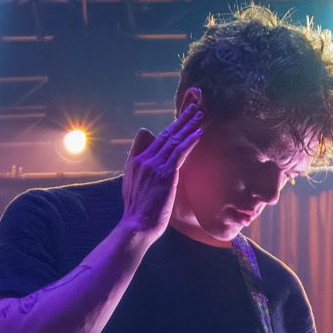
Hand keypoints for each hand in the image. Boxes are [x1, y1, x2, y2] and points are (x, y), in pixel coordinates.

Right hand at [121, 93, 203, 238]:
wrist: (136, 226)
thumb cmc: (138, 212)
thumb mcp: (132, 185)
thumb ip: (137, 166)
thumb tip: (142, 156)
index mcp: (136, 161)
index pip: (155, 139)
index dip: (170, 128)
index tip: (182, 119)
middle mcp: (144, 159)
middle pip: (165, 134)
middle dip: (181, 120)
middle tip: (195, 107)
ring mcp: (154, 166)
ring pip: (174, 140)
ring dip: (188, 125)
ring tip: (200, 114)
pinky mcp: (165, 174)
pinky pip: (179, 152)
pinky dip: (189, 140)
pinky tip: (199, 131)